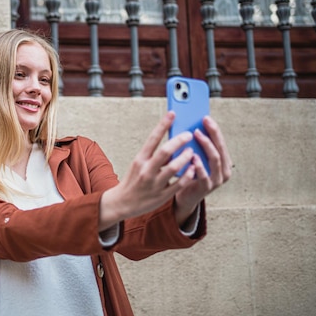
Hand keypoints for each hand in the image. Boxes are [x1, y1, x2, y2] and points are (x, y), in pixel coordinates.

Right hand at [99, 111, 205, 230]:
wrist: (123, 202)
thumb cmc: (134, 180)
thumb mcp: (139, 164)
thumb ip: (154, 155)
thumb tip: (173, 144)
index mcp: (140, 159)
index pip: (152, 138)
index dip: (163, 124)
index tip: (173, 113)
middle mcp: (146, 170)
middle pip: (165, 151)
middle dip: (179, 141)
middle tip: (189, 134)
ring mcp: (154, 183)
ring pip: (174, 167)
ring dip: (185, 158)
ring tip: (191, 152)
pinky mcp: (162, 195)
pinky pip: (179, 183)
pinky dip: (187, 175)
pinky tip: (193, 169)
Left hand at [172, 115, 232, 224]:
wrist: (185, 196)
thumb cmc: (190, 174)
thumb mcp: (195, 158)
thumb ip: (196, 146)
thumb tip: (190, 125)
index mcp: (223, 161)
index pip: (221, 142)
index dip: (214, 129)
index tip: (206, 117)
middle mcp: (224, 170)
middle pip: (220, 148)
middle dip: (212, 133)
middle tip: (202, 122)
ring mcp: (217, 179)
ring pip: (215, 159)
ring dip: (206, 145)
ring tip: (197, 135)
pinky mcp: (207, 188)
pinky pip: (204, 175)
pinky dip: (199, 165)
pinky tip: (193, 157)